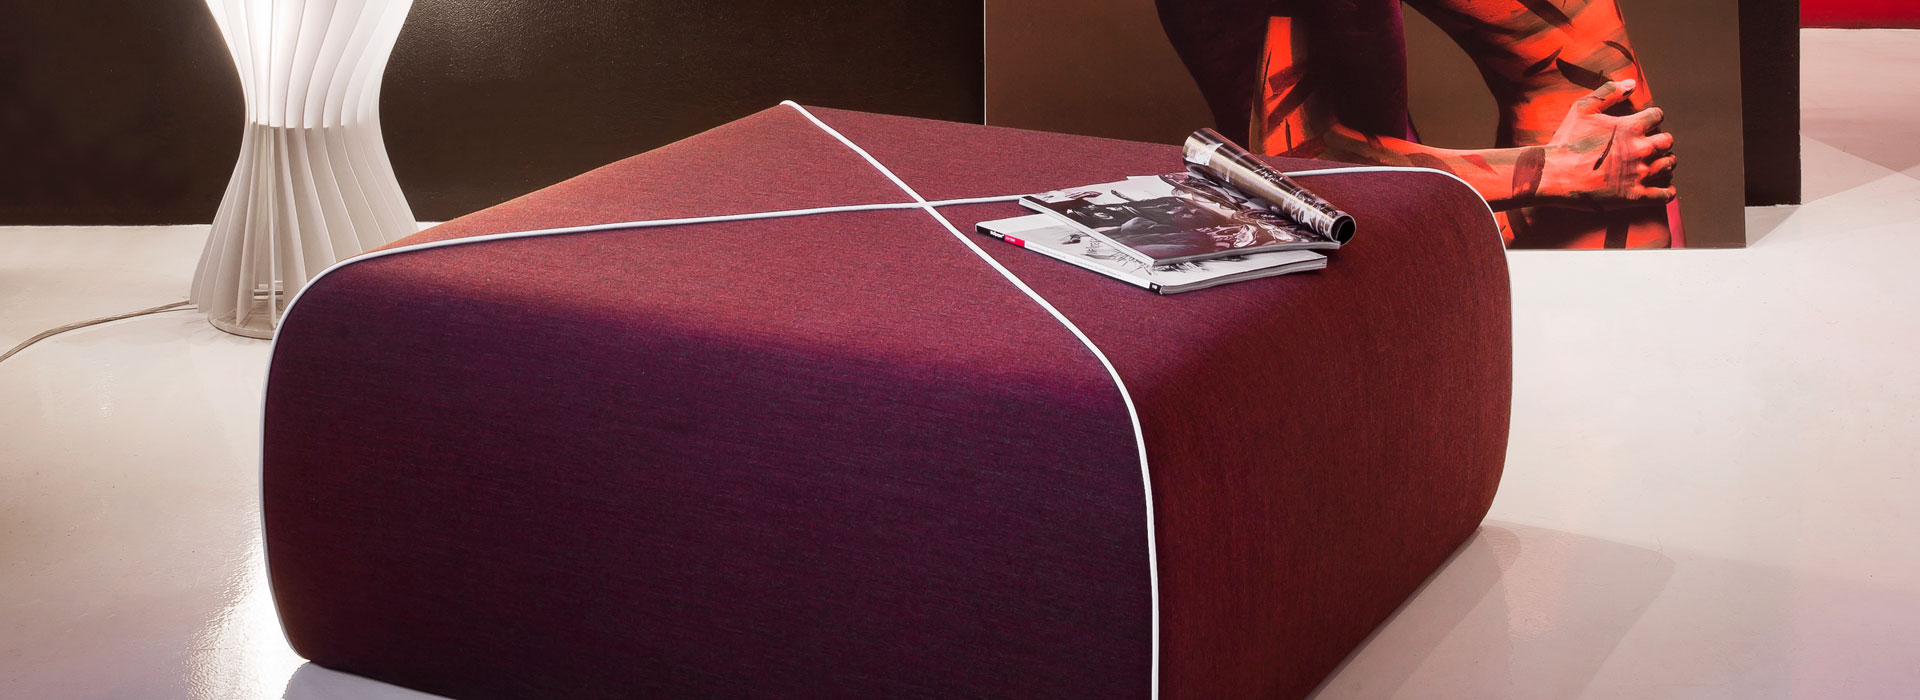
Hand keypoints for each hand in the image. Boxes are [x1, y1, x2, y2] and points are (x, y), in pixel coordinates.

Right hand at [1533, 80, 1678, 206]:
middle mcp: (1640, 149)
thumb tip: (1631, 83)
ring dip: (1665, 162)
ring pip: (1668, 165)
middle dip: (1662, 141)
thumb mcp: (1582, 108)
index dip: (1652, 118)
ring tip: (1657, 163)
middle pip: (1667, 141)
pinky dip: (1667, 191)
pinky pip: (1664, 194)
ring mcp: (1639, 174)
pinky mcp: (1635, 196)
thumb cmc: (1566, 141)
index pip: (1657, 116)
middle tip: (1652, 145)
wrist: (1553, 175)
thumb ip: (1608, 92)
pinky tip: (1664, 187)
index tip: (1646, 123)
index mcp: (1631, 127)